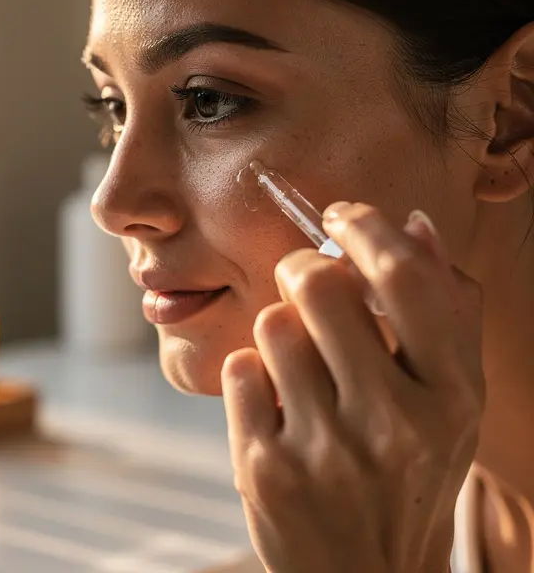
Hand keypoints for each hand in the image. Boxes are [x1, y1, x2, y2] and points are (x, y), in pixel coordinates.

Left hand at [221, 203, 484, 572]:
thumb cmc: (407, 473)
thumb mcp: (450, 404)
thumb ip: (443, 312)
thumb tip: (414, 223)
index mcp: (452, 397)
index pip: (405, 281)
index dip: (366, 228)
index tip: (342, 216)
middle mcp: (394, 422)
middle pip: (320, 284)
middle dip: (302, 267)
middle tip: (304, 281)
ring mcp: (326, 449)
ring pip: (273, 324)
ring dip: (278, 328)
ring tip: (296, 362)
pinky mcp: (266, 468)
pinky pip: (239, 371)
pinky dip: (250, 375)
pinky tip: (274, 403)